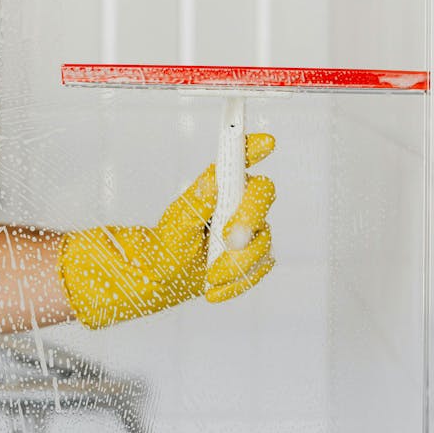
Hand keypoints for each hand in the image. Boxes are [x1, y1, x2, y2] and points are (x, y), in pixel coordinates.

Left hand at [58, 133, 276, 328]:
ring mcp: (253, 229)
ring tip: (210, 276)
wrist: (166, 276)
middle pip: (263, 195)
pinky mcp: (257, 256)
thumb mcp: (177, 221)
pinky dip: (236, 282)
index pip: (241, 158)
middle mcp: (240, 201)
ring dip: (236, 263)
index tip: (267, 142)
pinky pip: (259, 268)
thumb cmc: (170, 242)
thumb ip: (198, 202)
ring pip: (263, 239)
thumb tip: (213, 180)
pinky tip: (214, 289)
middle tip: (230, 239)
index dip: (255, 147)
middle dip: (250, 218)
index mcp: (220, 185)